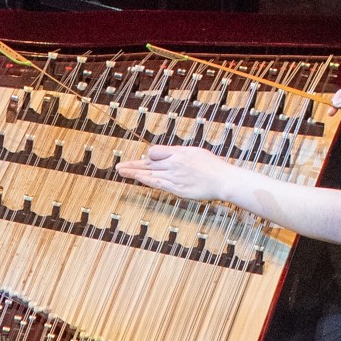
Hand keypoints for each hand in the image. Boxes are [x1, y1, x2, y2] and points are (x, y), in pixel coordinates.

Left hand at [114, 144, 244, 205]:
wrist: (222, 179)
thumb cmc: (212, 167)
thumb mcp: (195, 153)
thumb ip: (180, 155)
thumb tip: (169, 156)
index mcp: (179, 152)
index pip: (155, 151)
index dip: (149, 156)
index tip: (146, 161)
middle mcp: (174, 162)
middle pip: (148, 162)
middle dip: (133, 164)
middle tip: (118, 166)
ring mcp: (174, 176)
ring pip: (149, 173)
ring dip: (133, 172)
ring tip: (120, 171)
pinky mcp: (176, 188)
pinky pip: (156, 183)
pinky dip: (144, 180)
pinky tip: (136, 179)